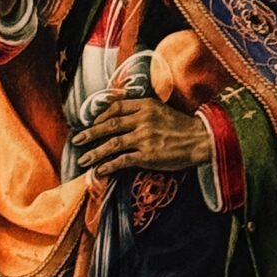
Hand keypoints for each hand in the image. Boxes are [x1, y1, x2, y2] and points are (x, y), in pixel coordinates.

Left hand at [79, 93, 211, 177]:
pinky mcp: (147, 156)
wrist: (200, 140)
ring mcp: (143, 138)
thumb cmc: (180, 126)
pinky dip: (108, 165)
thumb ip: (139, 109)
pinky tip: (99, 170)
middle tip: (76, 140)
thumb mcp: (159, 109)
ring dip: (94, 153)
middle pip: (109, 125)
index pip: (115, 108)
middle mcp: (141, 120)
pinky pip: (122, 160)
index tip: (91, 122)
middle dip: (90, 133)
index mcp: (144, 106)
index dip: (100, 115)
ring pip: (112, 144)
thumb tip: (117, 112)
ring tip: (83, 159)